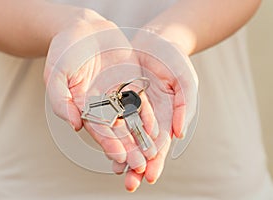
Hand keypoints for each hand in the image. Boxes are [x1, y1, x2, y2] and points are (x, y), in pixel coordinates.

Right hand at [44, 12, 157, 172]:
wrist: (83, 29)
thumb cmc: (64, 51)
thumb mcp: (55, 74)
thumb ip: (60, 100)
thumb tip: (75, 125)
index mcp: (83, 107)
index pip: (97, 130)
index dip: (108, 143)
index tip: (119, 156)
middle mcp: (102, 105)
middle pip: (117, 130)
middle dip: (128, 147)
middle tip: (140, 165)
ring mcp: (117, 95)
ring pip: (131, 120)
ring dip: (141, 137)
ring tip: (152, 153)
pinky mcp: (130, 84)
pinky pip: (140, 101)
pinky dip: (147, 115)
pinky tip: (155, 128)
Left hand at [112, 30, 198, 191]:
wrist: (155, 41)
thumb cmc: (175, 60)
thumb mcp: (186, 81)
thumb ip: (184, 107)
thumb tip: (179, 135)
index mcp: (166, 117)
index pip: (162, 145)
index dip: (157, 161)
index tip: (150, 176)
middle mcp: (148, 117)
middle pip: (142, 146)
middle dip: (137, 165)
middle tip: (129, 184)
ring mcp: (132, 108)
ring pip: (126, 135)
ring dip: (121, 153)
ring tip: (116, 170)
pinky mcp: (118, 98)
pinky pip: (112, 116)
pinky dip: (109, 130)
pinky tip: (105, 143)